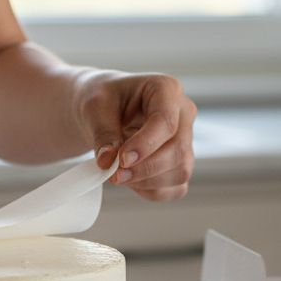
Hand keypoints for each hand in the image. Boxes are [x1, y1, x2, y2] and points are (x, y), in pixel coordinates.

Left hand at [75, 72, 195, 201]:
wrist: (104, 110)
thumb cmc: (103, 100)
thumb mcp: (94, 107)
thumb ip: (103, 133)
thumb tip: (108, 161)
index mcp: (166, 89)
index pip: (166, 122)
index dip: (145, 145)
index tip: (121, 160)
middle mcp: (183, 113)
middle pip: (178, 150)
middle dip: (144, 169)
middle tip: (114, 174)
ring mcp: (186, 139)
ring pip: (180, 172)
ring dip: (147, 182)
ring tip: (118, 174)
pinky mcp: (181, 162)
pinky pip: (176, 187)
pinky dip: (152, 191)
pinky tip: (131, 181)